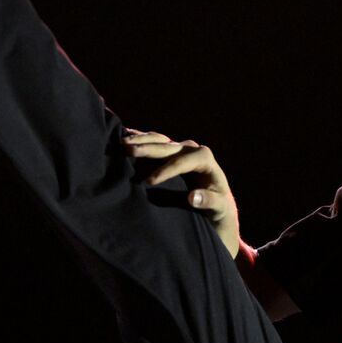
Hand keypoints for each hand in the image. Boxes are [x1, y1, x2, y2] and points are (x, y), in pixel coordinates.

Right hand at [122, 128, 238, 251]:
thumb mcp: (219, 207)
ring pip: (159, 140)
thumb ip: (209, 201)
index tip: (150, 181)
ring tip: (122, 143)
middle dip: (148, 148)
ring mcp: (181, 148)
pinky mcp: (172, 151)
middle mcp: (193, 149)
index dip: (166, 170)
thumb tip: (192, 197)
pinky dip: (140, 138)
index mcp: (205, 159)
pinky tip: (124, 135)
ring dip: (140, 140)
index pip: (183, 161)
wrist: (216, 201)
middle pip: (168, 147)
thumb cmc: (218, 207)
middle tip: (128, 151)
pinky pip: (155, 142)